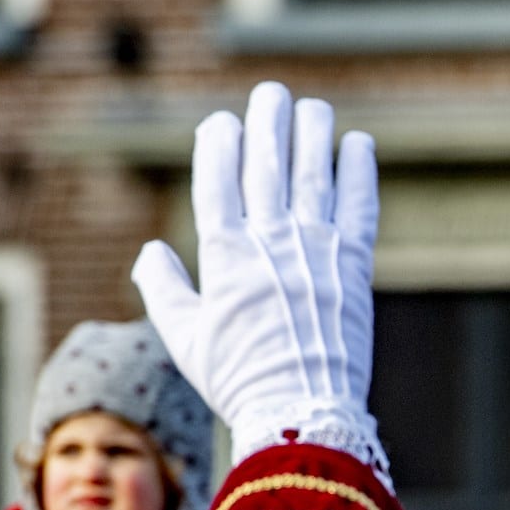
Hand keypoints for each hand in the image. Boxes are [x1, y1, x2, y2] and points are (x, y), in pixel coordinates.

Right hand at [132, 82, 381, 465]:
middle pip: (268, 163)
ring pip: (314, 174)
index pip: (219, 178)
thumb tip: (150, 251)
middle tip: (270, 95)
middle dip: (267, 122)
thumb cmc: (237, 381)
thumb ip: (164, 289)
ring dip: (313, 134)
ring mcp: (316, 252)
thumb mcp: (186, 339)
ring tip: (313, 108)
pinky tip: (357, 145)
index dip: (220, 142)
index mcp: (225, 255)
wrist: (301, 414)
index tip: (222, 122)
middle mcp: (271, 242)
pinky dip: (359, 173)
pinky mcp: (355, 268)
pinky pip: (359, 207)